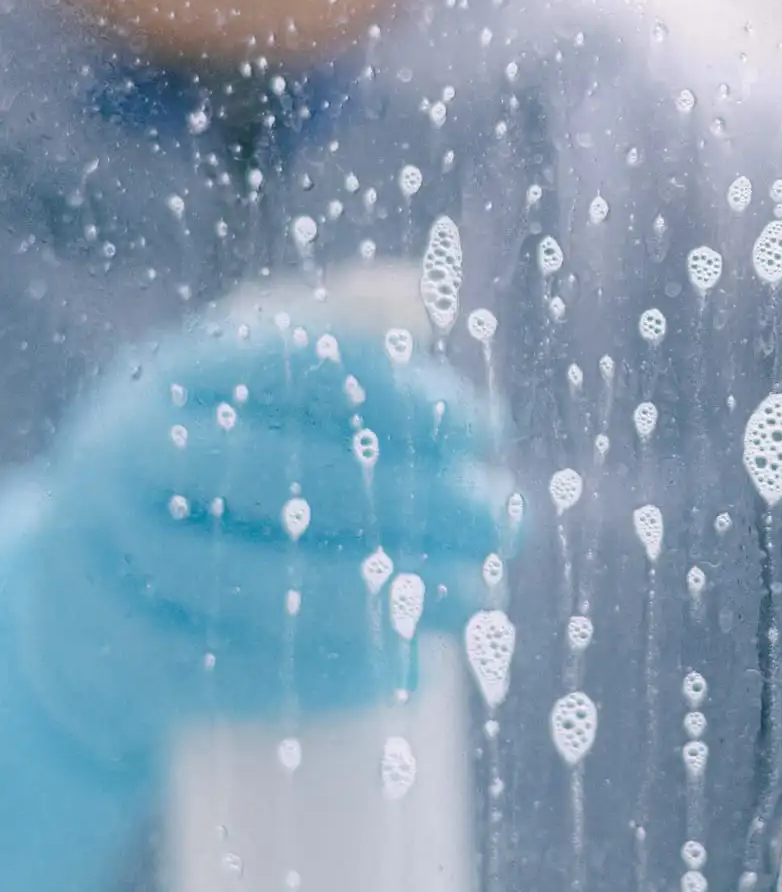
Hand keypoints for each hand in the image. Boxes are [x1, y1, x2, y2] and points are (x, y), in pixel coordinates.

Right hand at [0, 274, 509, 889]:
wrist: (95, 569)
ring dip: (387, 593)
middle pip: (282, 476)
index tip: (487, 426)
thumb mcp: (270, 371)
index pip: (295, 363)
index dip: (401, 393)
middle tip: (503, 518)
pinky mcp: (114, 657)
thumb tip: (423, 292)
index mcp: (178, 371)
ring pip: (259, 581)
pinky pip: (229, 671)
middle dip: (413, 499)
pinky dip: (329, 669)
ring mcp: (111, 560)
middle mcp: (130, 455)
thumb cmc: (223, 447)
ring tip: (481, 595)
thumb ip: (345, 327)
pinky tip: (412, 660)